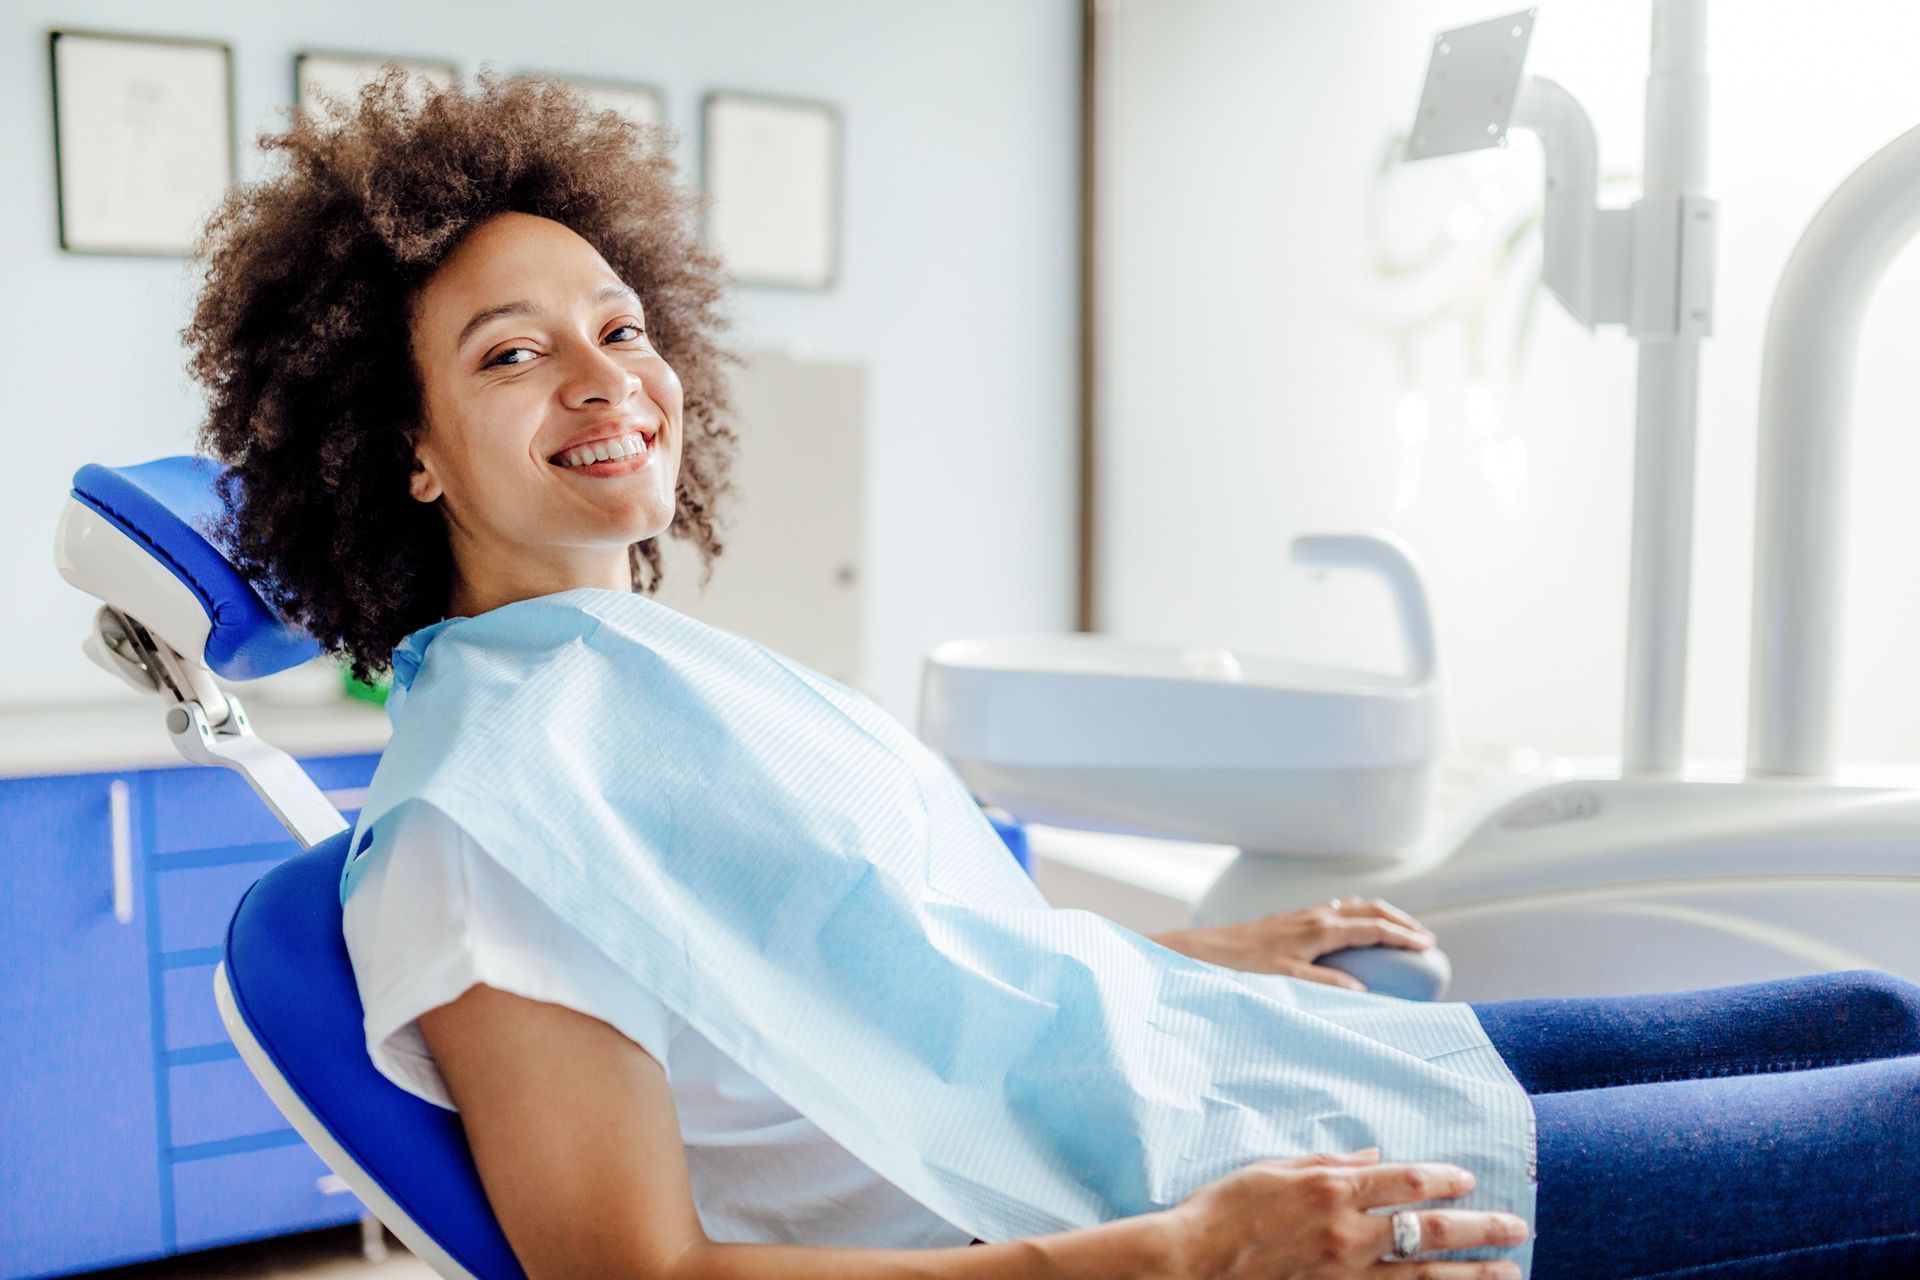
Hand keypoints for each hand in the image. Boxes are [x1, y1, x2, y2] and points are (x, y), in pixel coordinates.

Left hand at [1152, 898, 1435, 989]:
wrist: (1208, 950)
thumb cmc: (1245, 968)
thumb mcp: (1288, 982)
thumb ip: (1326, 987)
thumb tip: (1363, 992)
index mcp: (1320, 929)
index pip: (1374, 928)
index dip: (1404, 937)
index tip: (1429, 947)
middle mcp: (1316, 915)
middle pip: (1371, 910)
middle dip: (1401, 922)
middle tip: (1425, 940)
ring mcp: (1305, 913)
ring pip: (1355, 906)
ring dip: (1381, 916)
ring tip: (1400, 931)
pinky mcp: (1294, 918)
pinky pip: (1337, 909)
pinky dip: (1359, 915)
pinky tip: (1357, 929)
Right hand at [1164, 1149, 1526, 1279]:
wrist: (1188, 1265)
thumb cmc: (1220, 1212)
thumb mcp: (1271, 1171)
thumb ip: (1327, 1163)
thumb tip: (1373, 1157)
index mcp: (1331, 1190)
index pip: (1405, 1180)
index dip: (1444, 1178)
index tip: (1470, 1179)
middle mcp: (1347, 1234)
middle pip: (1429, 1229)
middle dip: (1479, 1228)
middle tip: (1517, 1228)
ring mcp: (1344, 1276)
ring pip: (1424, 1276)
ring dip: (1472, 1275)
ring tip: (1508, 1273)